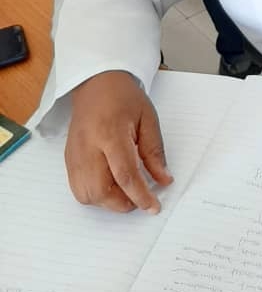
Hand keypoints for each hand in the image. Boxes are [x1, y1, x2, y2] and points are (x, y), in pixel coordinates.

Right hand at [65, 70, 172, 213]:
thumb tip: (163, 180)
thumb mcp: (148, 119)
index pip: (125, 174)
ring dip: (108, 202)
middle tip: (141, 198)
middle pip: (100, 191)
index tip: (153, 207)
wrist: (97, 84)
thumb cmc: (123, 97)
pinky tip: (110, 185)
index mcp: (110, 133)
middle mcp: (88, 147)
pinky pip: (78, 189)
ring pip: (86, 195)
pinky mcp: (69, 159)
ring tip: (126, 191)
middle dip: (123, 203)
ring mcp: (75, 154)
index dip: (140, 195)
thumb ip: (154, 152)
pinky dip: (95, 195)